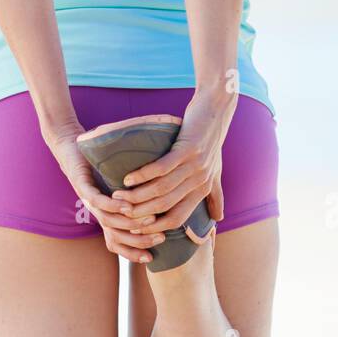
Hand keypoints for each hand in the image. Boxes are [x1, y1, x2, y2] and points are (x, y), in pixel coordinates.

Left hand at [42, 121, 167, 265]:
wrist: (72, 148)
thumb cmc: (101, 165)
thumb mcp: (122, 184)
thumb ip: (138, 196)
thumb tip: (167, 203)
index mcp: (106, 216)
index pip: (118, 244)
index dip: (133, 253)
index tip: (153, 257)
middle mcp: (97, 213)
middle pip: (116, 237)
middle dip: (138, 241)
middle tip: (160, 237)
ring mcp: (88, 201)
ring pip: (109, 221)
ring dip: (129, 223)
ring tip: (150, 220)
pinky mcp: (82, 186)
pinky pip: (98, 201)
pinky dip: (113, 205)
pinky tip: (127, 205)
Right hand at [109, 92, 234, 234]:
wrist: (217, 109)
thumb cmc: (211, 139)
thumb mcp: (217, 171)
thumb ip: (215, 195)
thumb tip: (219, 219)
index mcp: (203, 190)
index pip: (176, 218)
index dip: (154, 227)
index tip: (134, 228)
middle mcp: (200, 181)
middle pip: (165, 207)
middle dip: (140, 213)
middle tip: (119, 213)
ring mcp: (194, 165)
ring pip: (161, 189)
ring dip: (137, 196)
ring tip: (118, 197)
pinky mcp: (187, 149)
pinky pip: (161, 168)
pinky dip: (142, 175)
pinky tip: (128, 178)